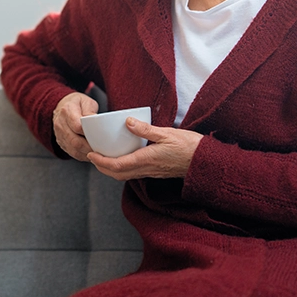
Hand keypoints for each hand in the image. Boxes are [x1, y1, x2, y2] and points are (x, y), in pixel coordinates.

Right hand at [53, 92, 99, 161]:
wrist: (62, 106)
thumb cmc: (76, 104)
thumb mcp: (86, 101)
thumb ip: (90, 111)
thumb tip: (95, 122)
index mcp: (67, 111)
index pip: (77, 126)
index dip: (89, 133)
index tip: (99, 137)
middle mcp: (60, 123)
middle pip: (75, 141)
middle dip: (89, 147)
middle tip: (101, 149)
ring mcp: (59, 134)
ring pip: (73, 149)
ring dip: (86, 153)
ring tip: (97, 153)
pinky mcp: (60, 141)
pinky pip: (71, 152)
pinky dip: (82, 155)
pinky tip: (90, 154)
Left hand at [88, 117, 202, 180]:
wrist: (206, 162)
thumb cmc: (190, 146)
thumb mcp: (167, 133)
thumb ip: (146, 129)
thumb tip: (127, 121)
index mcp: (147, 159)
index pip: (118, 165)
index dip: (101, 162)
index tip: (90, 154)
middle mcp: (147, 169)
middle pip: (118, 174)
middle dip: (102, 168)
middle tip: (92, 156)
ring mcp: (151, 173)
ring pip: (125, 175)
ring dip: (111, 170)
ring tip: (103, 158)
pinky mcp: (155, 172)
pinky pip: (134, 173)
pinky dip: (122, 168)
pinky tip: (122, 158)